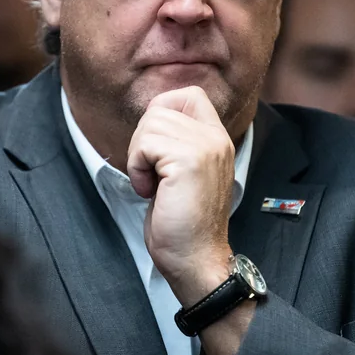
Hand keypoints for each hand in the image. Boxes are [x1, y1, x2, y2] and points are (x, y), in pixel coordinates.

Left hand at [127, 86, 235, 300]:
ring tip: (152, 184)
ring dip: (138, 156)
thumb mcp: (183, 171)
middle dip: (142, 141)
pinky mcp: (189, 161)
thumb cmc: (182, 223)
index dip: (162, 112)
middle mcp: (216, 138)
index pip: (189, 95)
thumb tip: (150, 118)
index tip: (156, 149)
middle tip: (151, 174)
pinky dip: (137, 168)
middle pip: (160, 108)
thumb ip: (176, 142)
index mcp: (218, 139)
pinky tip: (149, 191)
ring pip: (150, 124)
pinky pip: (146, 144)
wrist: (196, 260)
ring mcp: (205, 148)